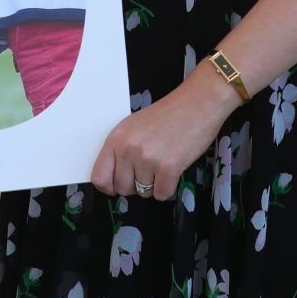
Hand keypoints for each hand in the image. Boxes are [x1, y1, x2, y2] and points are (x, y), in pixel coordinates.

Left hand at [90, 69, 237, 200]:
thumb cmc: (168, 115)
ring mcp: (148, 159)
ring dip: (154, 184)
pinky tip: (173, 168)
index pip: (99, 177)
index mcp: (116, 138)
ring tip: (164, 161)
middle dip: (135, 185)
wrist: (197, 103)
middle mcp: (128, 149)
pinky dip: (169, 187)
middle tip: (149, 170)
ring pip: (144, 193)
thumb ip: (121, 150)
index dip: (109, 186)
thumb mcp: (134, 127)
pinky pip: (162, 194)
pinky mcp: (168, 168)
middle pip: (122, 189)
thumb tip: (114, 180)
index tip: (117, 186)